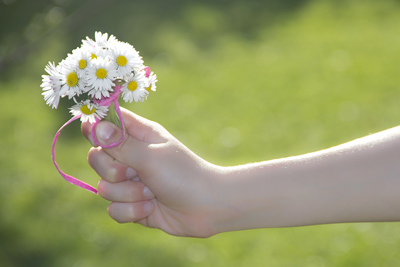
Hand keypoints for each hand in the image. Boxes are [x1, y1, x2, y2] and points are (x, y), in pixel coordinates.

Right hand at [81, 108, 222, 236]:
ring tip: (151, 193)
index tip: (91, 134)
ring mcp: (132, 182)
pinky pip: (113, 210)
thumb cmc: (183, 175)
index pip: (108, 123)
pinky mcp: (133, 205)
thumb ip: (120, 144)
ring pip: (104, 187)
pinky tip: (151, 208)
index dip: (95, 127)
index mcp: (139, 136)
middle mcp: (133, 157)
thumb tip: (93, 125)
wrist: (207, 208)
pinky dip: (131, 211)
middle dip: (112, 171)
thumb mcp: (150, 156)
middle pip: (97, 158)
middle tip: (134, 173)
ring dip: (128, 194)